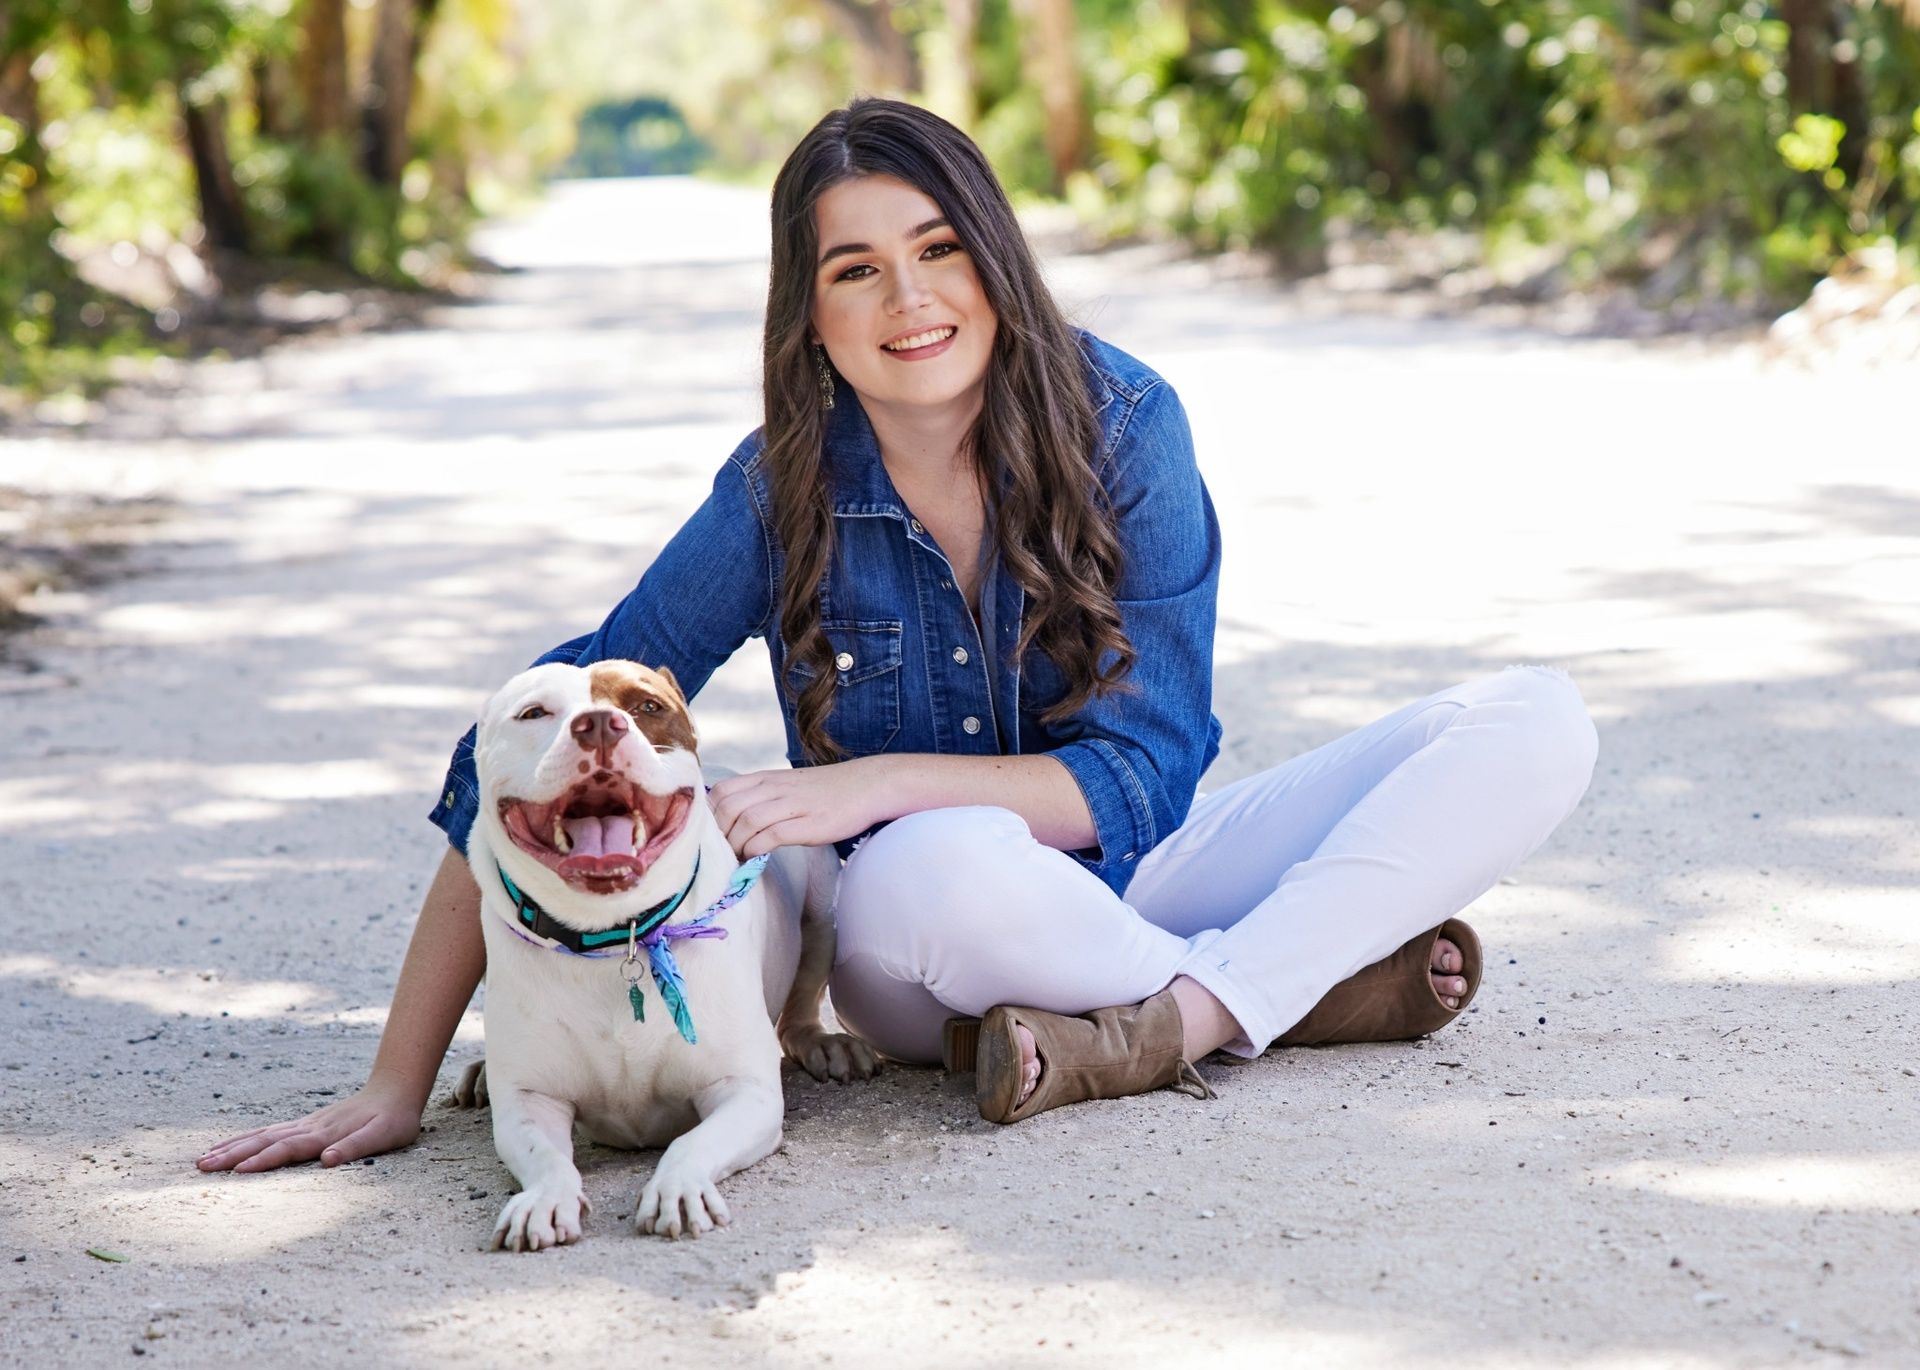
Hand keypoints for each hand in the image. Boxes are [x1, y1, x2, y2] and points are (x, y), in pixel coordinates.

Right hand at [195, 1075, 422, 1173]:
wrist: (395, 1090)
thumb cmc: (393, 1119)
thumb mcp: (384, 1136)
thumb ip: (356, 1147)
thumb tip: (328, 1161)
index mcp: (325, 1134)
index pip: (288, 1148)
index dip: (263, 1160)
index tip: (237, 1171)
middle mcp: (309, 1128)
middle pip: (265, 1141)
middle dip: (233, 1154)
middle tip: (201, 1166)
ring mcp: (304, 1124)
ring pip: (262, 1135)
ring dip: (232, 1146)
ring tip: (203, 1158)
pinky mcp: (305, 1124)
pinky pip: (268, 1132)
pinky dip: (246, 1138)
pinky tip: (230, 1144)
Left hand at [707, 758, 892, 857]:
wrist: (867, 786)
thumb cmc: (827, 791)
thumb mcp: (788, 786)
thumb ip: (762, 797)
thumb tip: (733, 821)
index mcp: (766, 778)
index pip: (721, 791)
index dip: (709, 816)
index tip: (711, 837)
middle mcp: (774, 788)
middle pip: (728, 807)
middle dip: (717, 835)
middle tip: (719, 854)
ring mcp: (791, 804)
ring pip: (745, 820)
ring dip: (734, 845)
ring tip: (735, 860)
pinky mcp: (807, 823)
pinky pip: (770, 836)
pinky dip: (756, 849)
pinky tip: (755, 859)